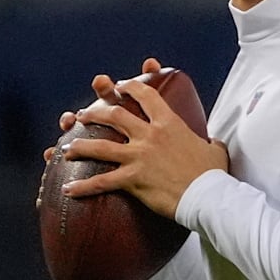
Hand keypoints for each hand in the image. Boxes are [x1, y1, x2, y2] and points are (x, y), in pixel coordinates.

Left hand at [59, 58, 228, 218]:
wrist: (208, 195)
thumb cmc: (212, 173)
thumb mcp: (214, 149)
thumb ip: (209, 141)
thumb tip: (213, 143)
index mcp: (169, 123)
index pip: (146, 95)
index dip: (130, 87)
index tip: (121, 85)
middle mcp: (150, 135)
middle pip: (115, 116)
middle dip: (95, 113)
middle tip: (83, 115)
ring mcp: (139, 156)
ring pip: (101, 146)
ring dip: (80, 146)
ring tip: (66, 148)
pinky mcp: (133, 179)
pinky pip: (102, 181)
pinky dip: (83, 186)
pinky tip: (69, 190)